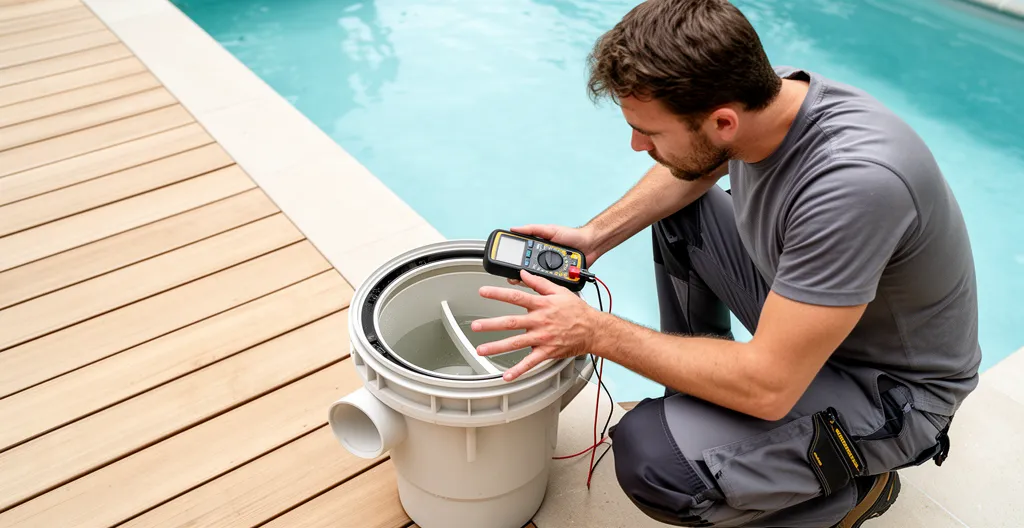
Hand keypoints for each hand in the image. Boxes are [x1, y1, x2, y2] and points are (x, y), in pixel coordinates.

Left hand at [472, 269, 598, 380]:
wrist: (593, 330)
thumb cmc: (577, 311)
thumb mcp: (559, 291)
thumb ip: (539, 282)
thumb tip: (523, 274)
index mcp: (542, 305)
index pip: (516, 297)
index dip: (498, 293)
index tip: (482, 292)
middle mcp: (540, 321)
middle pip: (511, 322)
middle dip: (491, 324)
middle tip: (475, 326)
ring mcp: (542, 338)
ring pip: (516, 343)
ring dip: (497, 347)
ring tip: (481, 350)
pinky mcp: (547, 352)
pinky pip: (531, 362)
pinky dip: (518, 370)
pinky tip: (507, 375)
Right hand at [505, 224, 599, 285]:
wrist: (590, 244)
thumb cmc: (572, 235)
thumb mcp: (550, 230)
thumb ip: (532, 230)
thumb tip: (514, 229)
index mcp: (538, 250)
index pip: (522, 258)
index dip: (514, 263)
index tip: (508, 265)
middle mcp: (543, 262)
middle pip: (528, 273)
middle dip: (524, 274)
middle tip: (520, 275)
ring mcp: (552, 271)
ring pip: (539, 281)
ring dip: (537, 279)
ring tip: (540, 273)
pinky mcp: (560, 278)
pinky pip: (553, 284)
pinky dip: (551, 283)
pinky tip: (550, 280)